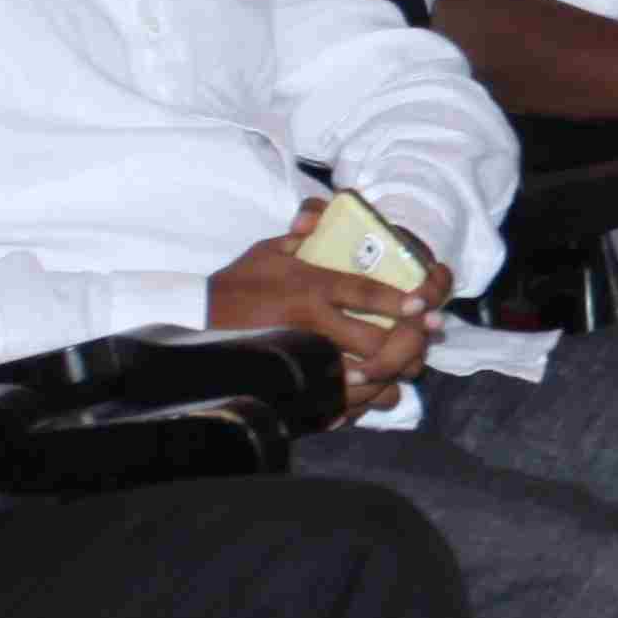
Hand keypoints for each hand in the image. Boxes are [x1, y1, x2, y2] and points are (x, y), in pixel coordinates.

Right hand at [208, 202, 442, 414]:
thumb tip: (319, 216)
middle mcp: (311, 324)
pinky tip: (372, 392)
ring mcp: (303, 357)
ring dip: (388, 375)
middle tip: (422, 340)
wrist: (195, 320)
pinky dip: (360, 401)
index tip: (422, 305)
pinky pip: (337, 400)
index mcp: (309, 287)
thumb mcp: (268, 250)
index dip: (398, 300)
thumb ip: (301, 234)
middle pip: (375, 342)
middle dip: (406, 344)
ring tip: (404, 369)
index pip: (363, 293)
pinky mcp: (292, 382)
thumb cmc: (238, 284)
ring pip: (362, 377)